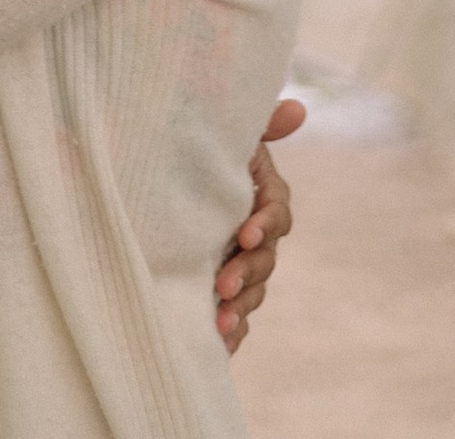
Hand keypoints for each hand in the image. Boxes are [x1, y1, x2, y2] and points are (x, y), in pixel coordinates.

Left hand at [213, 95, 303, 354]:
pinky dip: (232, 332)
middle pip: (266, 259)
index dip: (266, 224)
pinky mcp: (222, 289)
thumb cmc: (195, 148)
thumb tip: (299, 109)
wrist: (155, 178)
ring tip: (219, 320)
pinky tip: (220, 346)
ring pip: (253, 291)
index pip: (278, 213)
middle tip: (222, 283)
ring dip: (240, 308)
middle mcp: (255, 232)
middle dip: (247, 272)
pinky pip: (236, 317)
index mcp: (261, 194)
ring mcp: (240, 263)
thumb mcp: (223, 134)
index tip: (245, 233)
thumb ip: (259, 124)